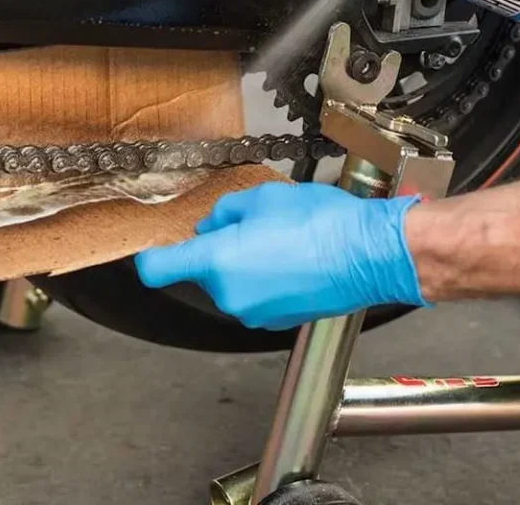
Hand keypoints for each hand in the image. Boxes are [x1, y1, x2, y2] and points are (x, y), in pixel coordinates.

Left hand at [134, 182, 425, 330]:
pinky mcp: (277, 321)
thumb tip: (212, 225)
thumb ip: (225, 212)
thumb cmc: (322, 225)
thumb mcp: (263, 198)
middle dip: (219, 249)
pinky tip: (293, 260)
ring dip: (245, 265)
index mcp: (217, 261)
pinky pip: (257, 296)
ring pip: (232, 284)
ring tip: (281, 242)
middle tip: (252, 226)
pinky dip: (266, 280)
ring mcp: (254, 313)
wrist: (368, 255)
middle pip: (202, 271)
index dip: (151, 258)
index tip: (153, 250)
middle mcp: (230, 295)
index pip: (157, 269)